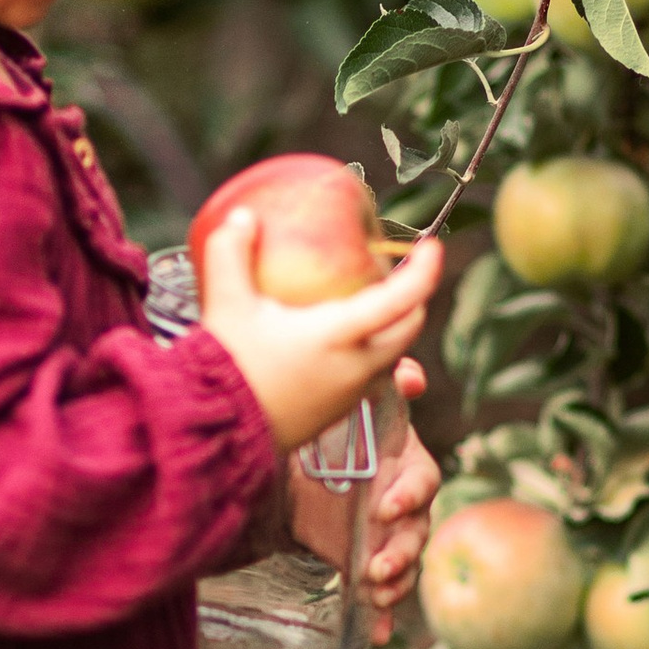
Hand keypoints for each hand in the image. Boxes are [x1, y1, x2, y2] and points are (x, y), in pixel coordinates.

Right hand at [199, 216, 444, 452]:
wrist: (217, 432)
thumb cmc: (226, 366)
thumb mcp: (225, 303)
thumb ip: (231, 252)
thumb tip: (242, 216)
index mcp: (339, 336)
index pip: (401, 300)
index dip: (425, 271)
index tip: (431, 246)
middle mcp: (356, 367)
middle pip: (409, 329)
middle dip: (414, 299)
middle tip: (400, 273)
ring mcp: (351, 394)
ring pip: (393, 356)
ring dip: (391, 329)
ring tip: (369, 304)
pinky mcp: (338, 413)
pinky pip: (371, 377)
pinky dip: (370, 353)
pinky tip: (341, 341)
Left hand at [360, 368, 442, 643]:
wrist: (303, 464)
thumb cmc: (340, 428)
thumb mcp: (356, 403)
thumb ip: (384, 385)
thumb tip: (412, 377)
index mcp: (406, 467)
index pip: (423, 481)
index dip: (409, 495)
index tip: (384, 506)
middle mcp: (404, 506)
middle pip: (417, 532)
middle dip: (401, 552)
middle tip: (377, 567)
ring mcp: (388, 538)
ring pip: (404, 565)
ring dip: (395, 584)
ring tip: (374, 592)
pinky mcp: (367, 562)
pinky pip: (381, 595)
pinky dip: (382, 615)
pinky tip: (377, 633)